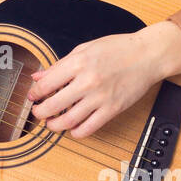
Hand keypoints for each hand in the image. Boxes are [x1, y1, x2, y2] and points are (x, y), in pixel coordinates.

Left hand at [26, 23, 180, 138]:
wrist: (147, 55)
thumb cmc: (117, 49)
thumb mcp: (84, 49)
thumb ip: (60, 65)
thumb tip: (38, 76)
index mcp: (77, 63)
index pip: (46, 84)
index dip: (35, 94)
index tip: (33, 96)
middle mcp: (87, 81)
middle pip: (53, 105)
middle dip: (40, 113)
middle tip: (38, 112)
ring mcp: (100, 97)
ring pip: (68, 120)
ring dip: (55, 126)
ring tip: (51, 123)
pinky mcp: (113, 109)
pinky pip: (89, 128)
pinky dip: (77, 132)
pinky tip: (73, 128)